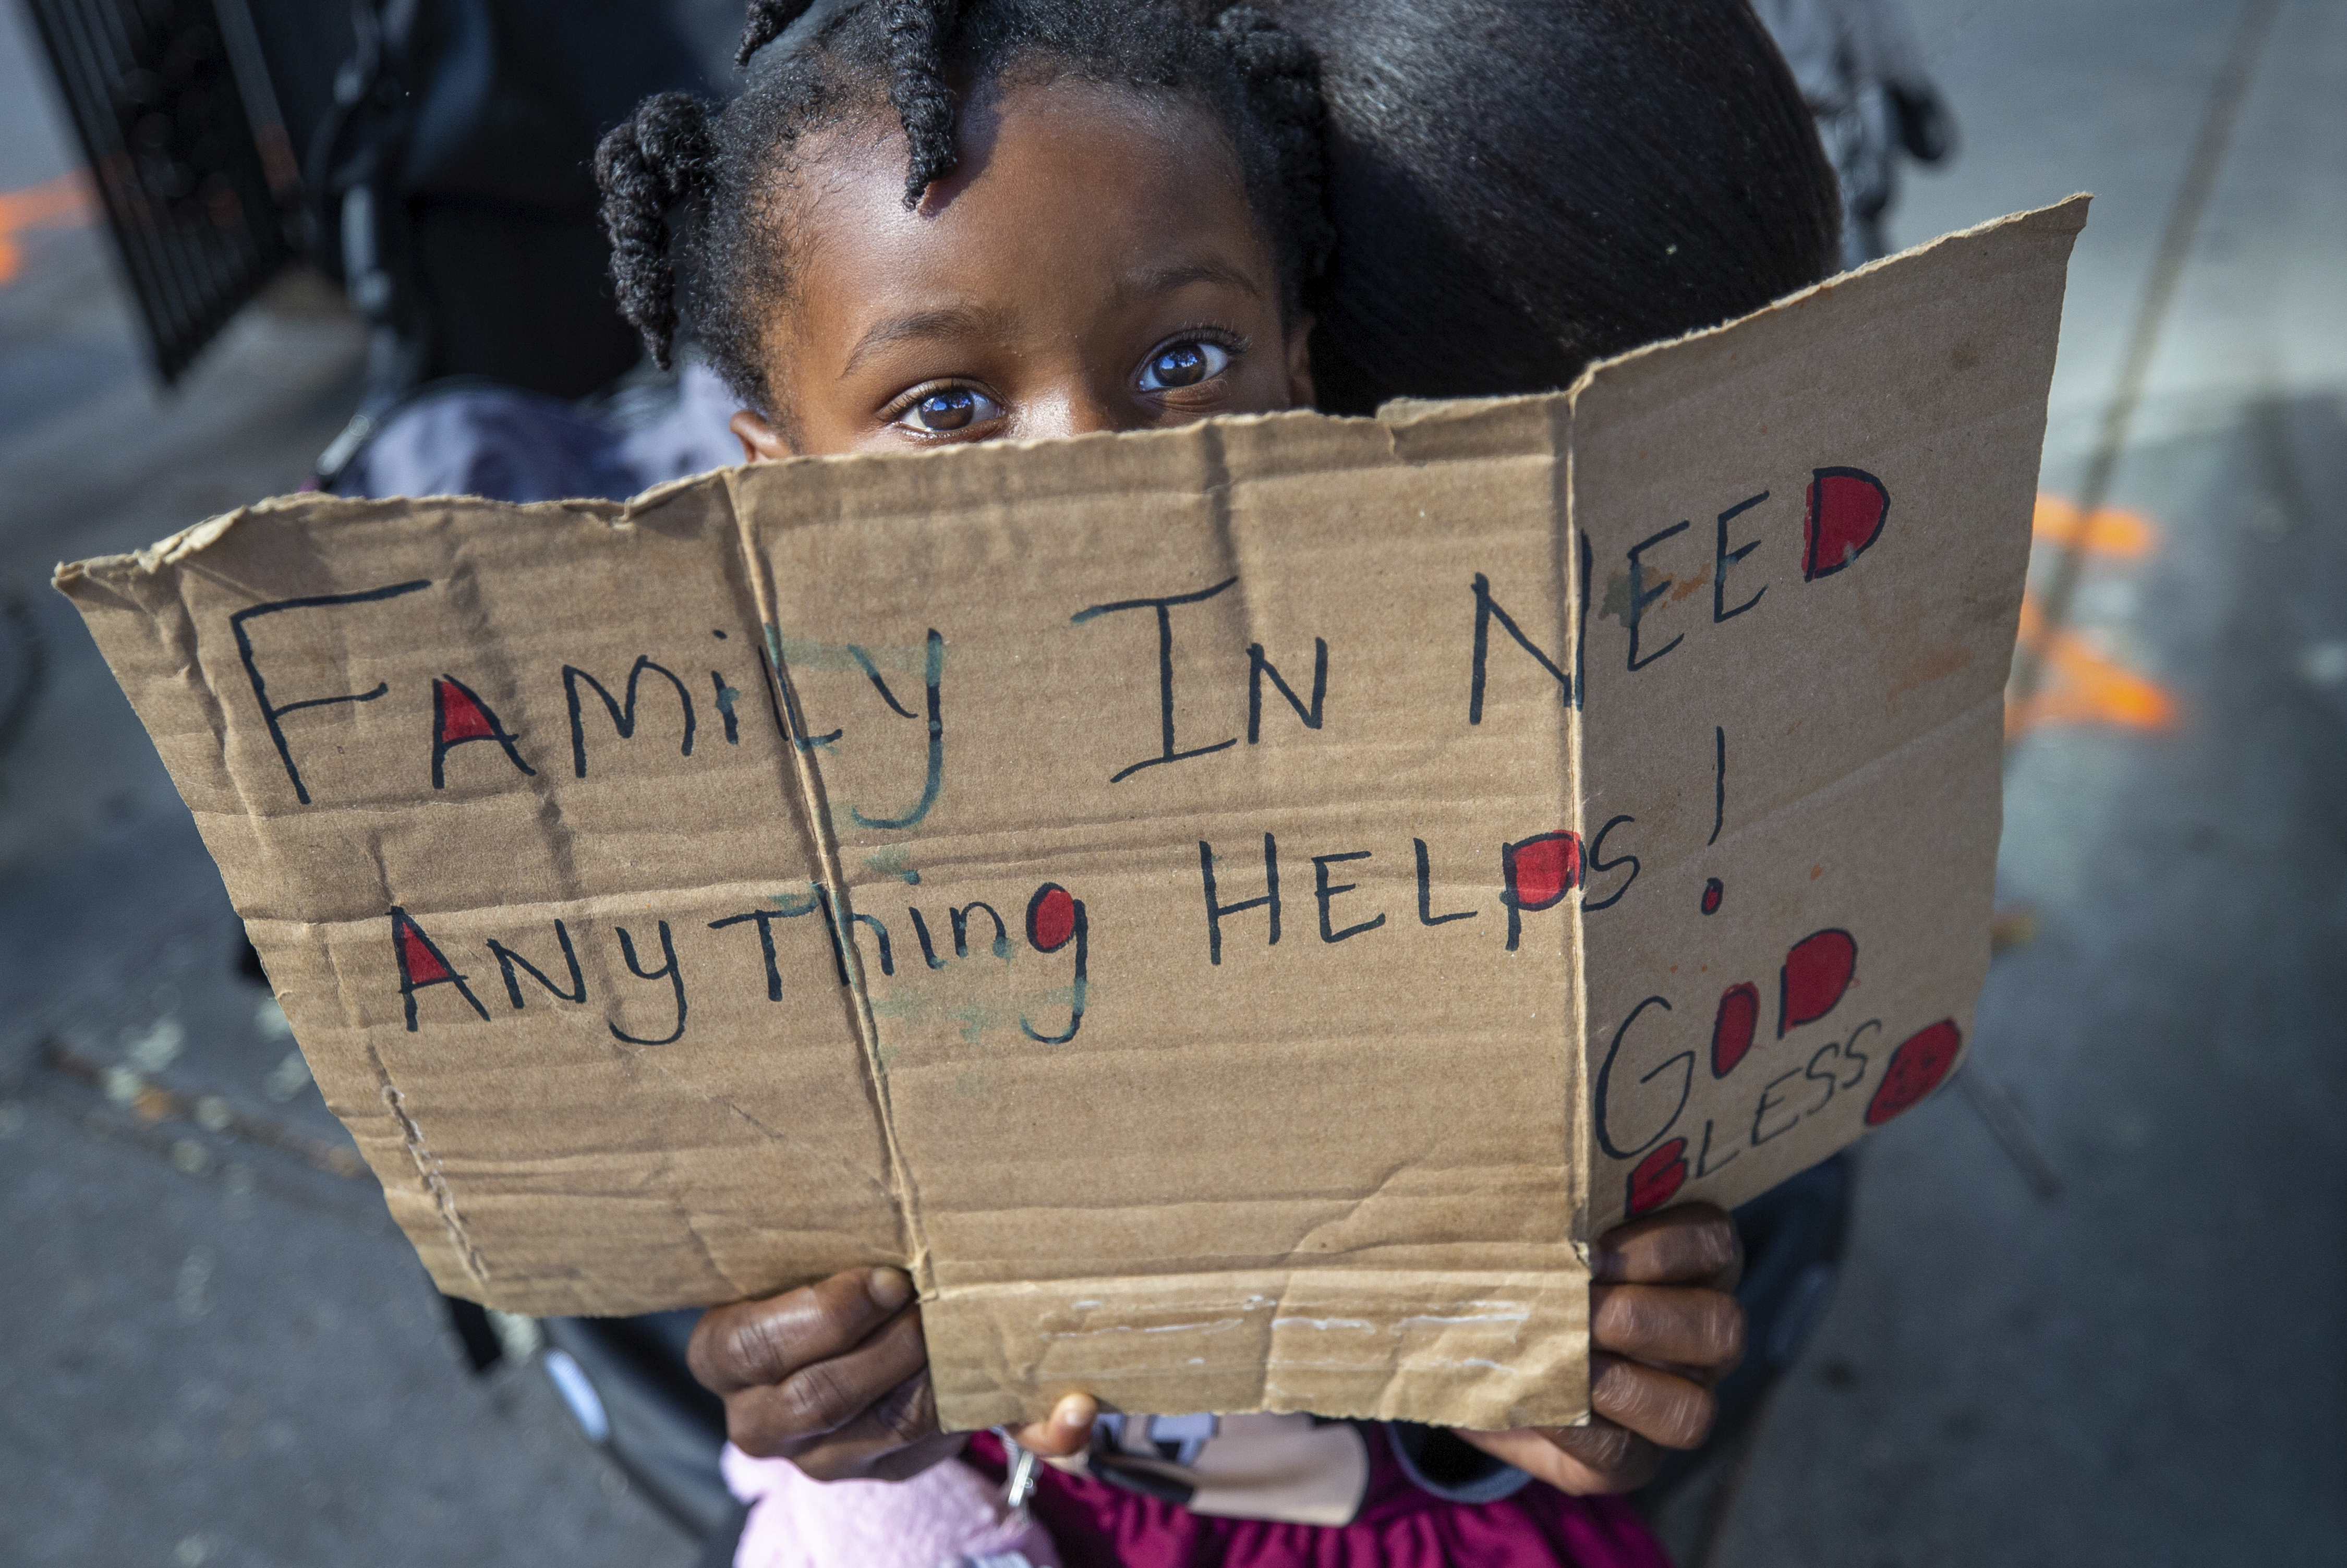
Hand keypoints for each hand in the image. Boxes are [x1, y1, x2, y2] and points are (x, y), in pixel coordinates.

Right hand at [689, 1265, 1097, 1481]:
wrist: (843, 1317)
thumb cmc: (821, 1266)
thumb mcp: (812, 1249)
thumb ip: (846, 1232)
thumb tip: (907, 1213)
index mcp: (726, 1354)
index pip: (754, 1346)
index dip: (826, 1314)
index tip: (888, 1277)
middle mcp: (763, 1418)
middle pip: (822, 1396)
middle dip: (889, 1345)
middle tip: (930, 1300)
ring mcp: (825, 1455)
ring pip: (892, 1424)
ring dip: (939, 1374)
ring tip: (968, 1325)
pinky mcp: (890, 1468)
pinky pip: (956, 1448)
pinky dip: (1024, 1430)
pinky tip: (1066, 1407)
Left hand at [1455, 1204, 1744, 1493]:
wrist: (1478, 1355)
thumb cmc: (1517, 1274)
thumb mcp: (1531, 1235)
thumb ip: (1540, 1216)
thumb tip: (1512, 1201)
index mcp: (1689, 1266)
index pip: (1714, 1241)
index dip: (1664, 1245)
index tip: (1593, 1249)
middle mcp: (1698, 1339)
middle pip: (1720, 1327)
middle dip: (1641, 1317)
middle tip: (1577, 1308)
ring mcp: (1674, 1403)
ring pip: (1693, 1409)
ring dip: (1621, 1384)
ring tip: (1560, 1357)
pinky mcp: (1632, 1459)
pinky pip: (1627, 1454)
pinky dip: (1577, 1426)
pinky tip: (1535, 1396)